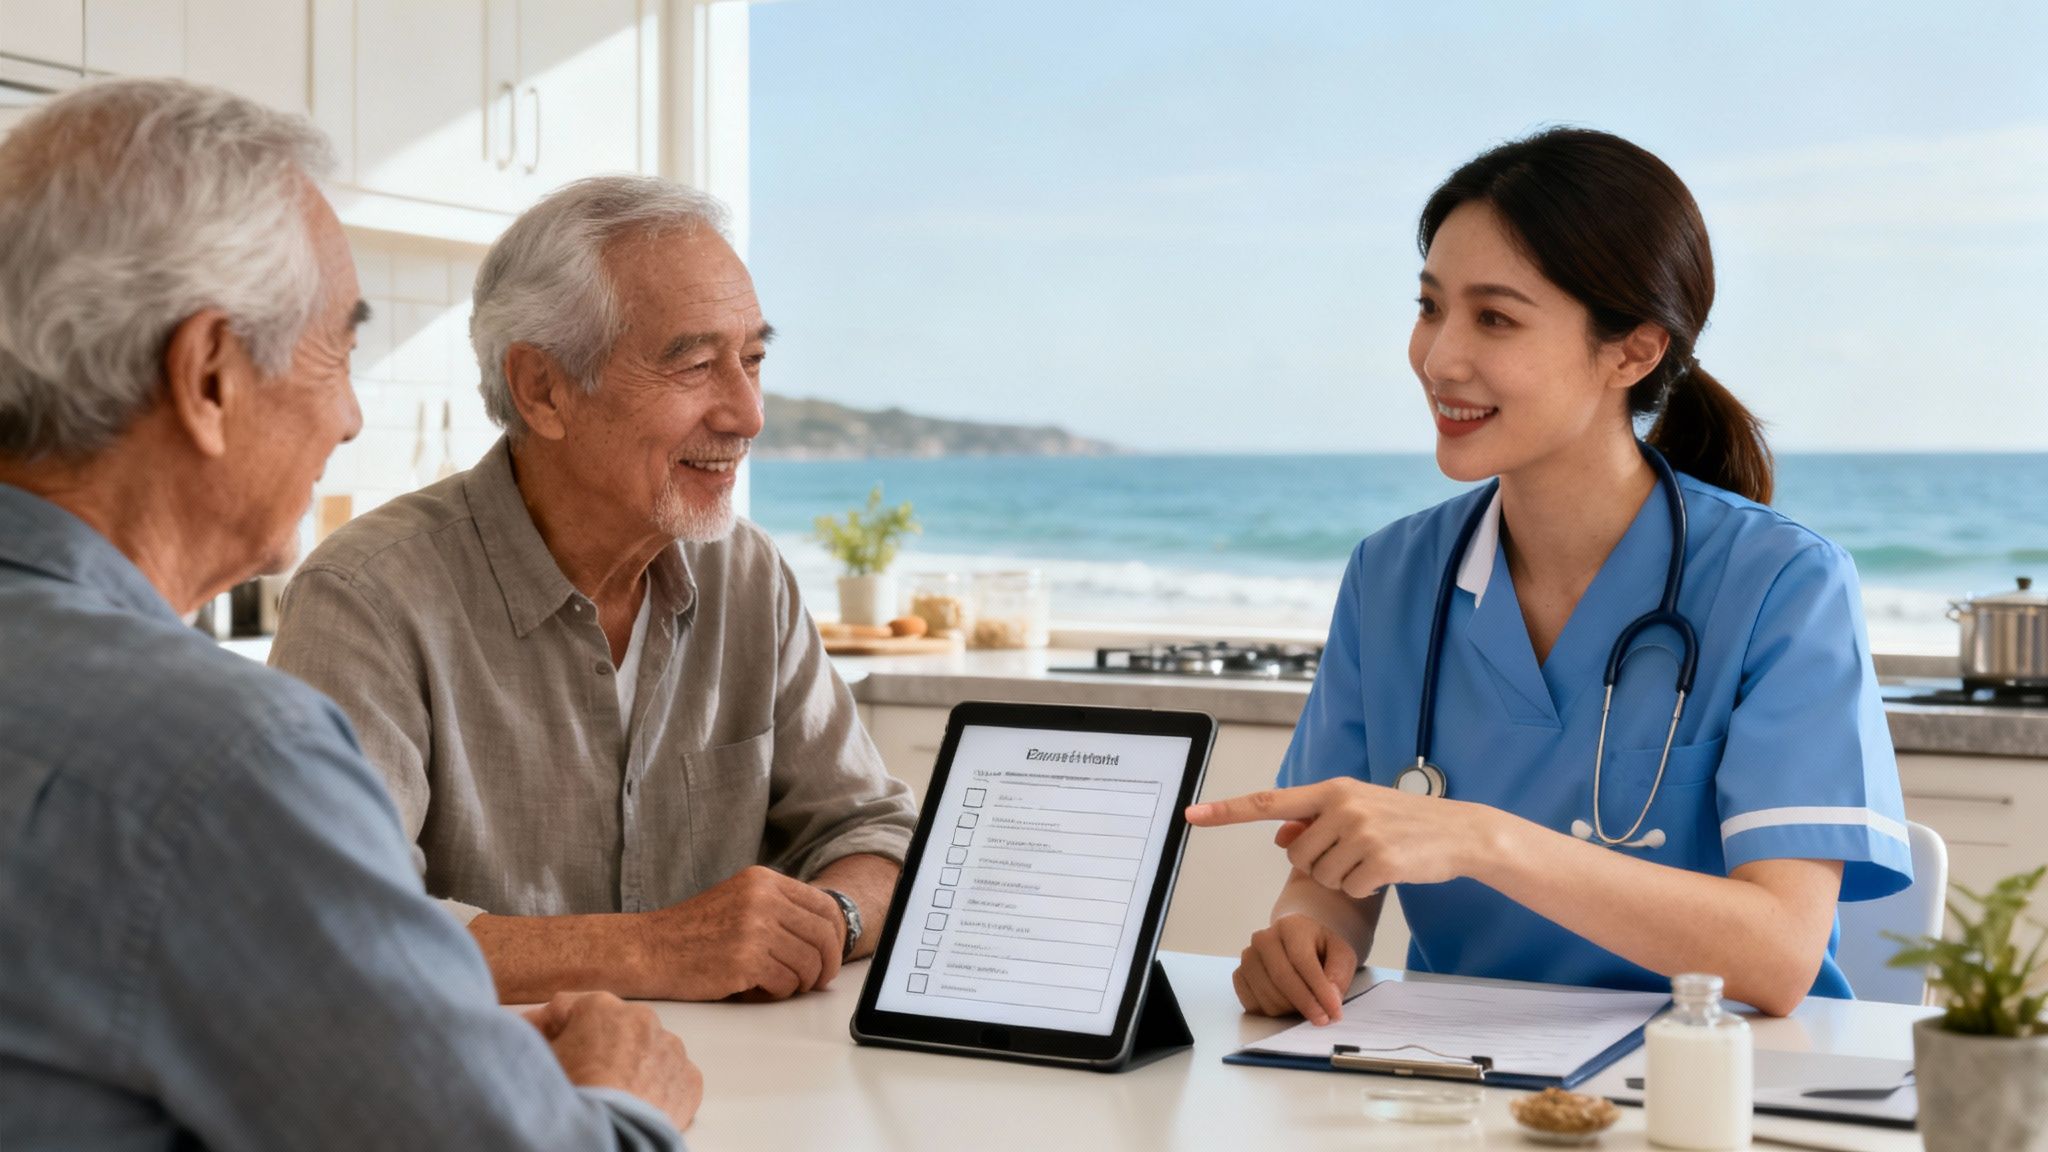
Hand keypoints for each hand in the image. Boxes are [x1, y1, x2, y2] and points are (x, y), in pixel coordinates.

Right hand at [525, 991, 702, 1131]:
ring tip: (611, 1095)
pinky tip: (637, 1105)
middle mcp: (642, 1019)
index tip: (541, 1045)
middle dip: (594, 1045)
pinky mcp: (689, 1079)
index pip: (567, 1009)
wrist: (609, 1138)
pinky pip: (669, 1077)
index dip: (548, 1029)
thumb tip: (528, 1029)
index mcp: (599, 1007)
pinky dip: (656, 1088)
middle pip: (610, 1028)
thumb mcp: (535, 1060)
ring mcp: (670, 1049)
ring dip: (629, 1065)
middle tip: (578, 1074)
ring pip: (645, 1050)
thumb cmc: (569, 1099)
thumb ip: (533, 1036)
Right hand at [637, 865, 843, 1000]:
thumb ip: (777, 908)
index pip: (823, 905)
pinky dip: (777, 992)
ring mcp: (754, 928)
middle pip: (823, 935)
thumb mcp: (738, 900)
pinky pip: (785, 982)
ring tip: (779, 985)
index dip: (836, 935)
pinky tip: (758, 990)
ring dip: (800, 982)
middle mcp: (762, 899)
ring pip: (807, 963)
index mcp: (763, 881)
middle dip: (827, 964)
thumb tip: (824, 935)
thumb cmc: (692, 932)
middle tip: (819, 980)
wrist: (649, 950)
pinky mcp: (745, 960)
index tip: (831, 955)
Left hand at [1187, 779, 1492, 897]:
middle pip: (1296, 855)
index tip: (1193, 815)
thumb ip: (1314, 821)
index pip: (1268, 801)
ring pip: (1319, 875)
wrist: (1459, 832)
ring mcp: (1361, 832)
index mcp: (1332, 790)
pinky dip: (1364, 889)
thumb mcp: (1357, 810)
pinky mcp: (1379, 859)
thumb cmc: (1403, 822)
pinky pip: (1348, 889)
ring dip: (1342, 877)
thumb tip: (1278, 835)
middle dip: (1319, 863)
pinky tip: (1387, 871)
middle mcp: (1342, 806)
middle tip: (1356, 851)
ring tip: (1374, 857)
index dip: (1226, 810)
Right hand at [1232, 914, 1357, 1024]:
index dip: (1318, 989)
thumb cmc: (1319, 950)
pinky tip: (1287, 1005)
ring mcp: (1247, 957)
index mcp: (1290, 926)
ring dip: (1290, 1009)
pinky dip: (1272, 1012)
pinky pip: (1252, 1004)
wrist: (1296, 944)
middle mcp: (1263, 939)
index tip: (1333, 1012)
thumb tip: (1330, 998)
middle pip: (1281, 978)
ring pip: (1267, 995)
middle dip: (1305, 1003)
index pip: (1302, 960)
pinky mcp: (1239, 975)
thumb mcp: (1340, 954)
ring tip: (1306, 1005)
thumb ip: (1339, 973)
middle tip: (1323, 1019)